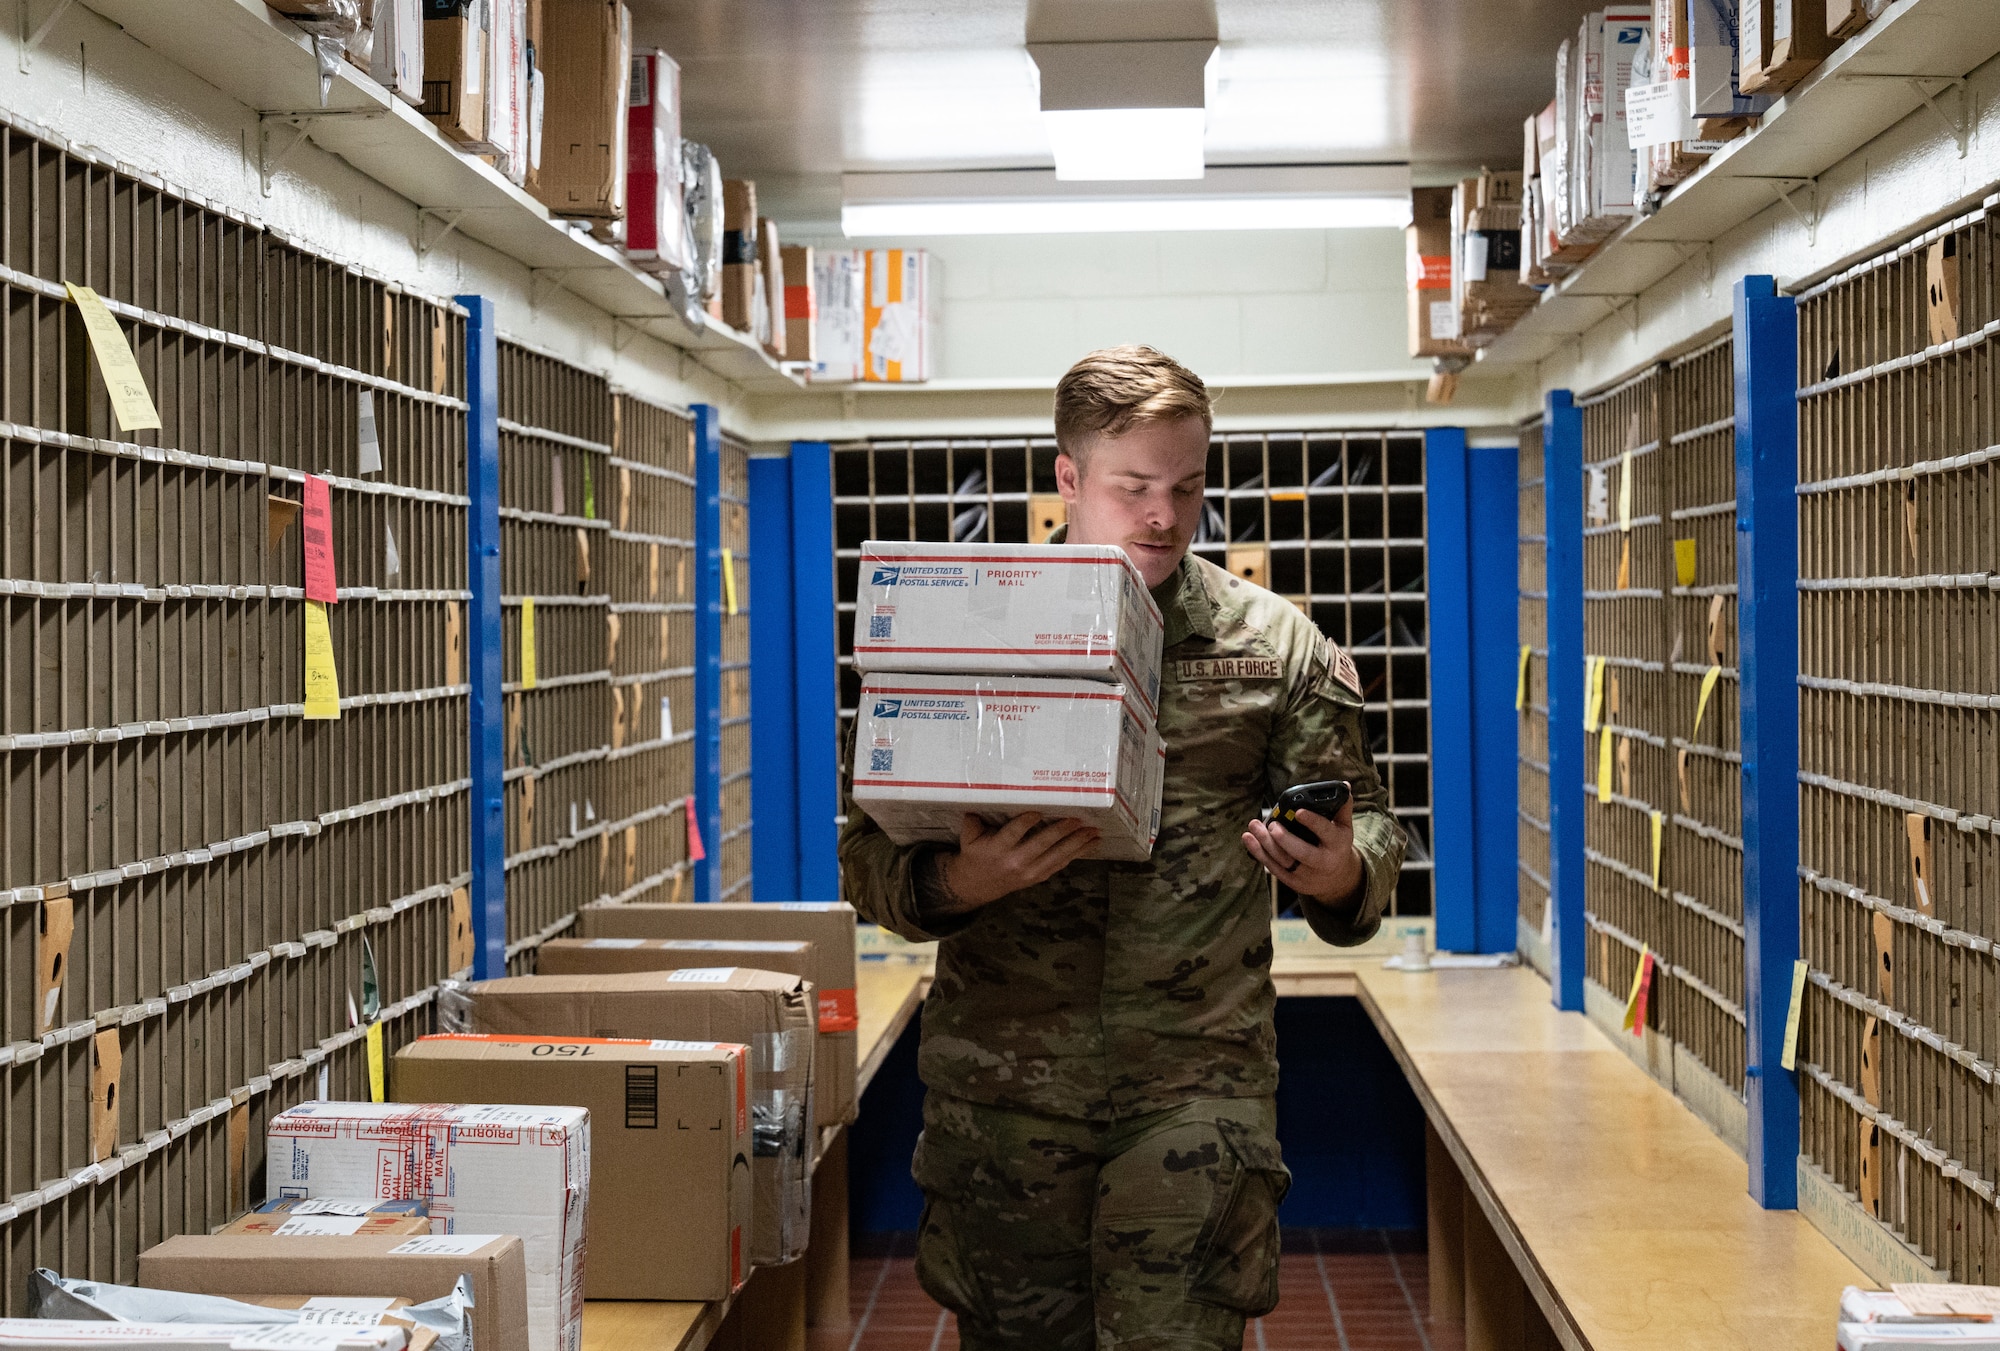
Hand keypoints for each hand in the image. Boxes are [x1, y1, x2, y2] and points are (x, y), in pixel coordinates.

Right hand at [939, 812, 1100, 910]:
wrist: (978, 885)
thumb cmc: (975, 854)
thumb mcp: (968, 837)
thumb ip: (973, 819)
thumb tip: (984, 796)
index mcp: (997, 849)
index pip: (1012, 834)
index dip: (1025, 823)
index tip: (1038, 811)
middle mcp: (1015, 862)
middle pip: (1040, 845)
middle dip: (1060, 831)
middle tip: (1077, 819)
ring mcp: (1029, 872)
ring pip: (1056, 856)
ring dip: (1076, 843)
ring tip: (1092, 831)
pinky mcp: (1039, 876)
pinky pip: (1060, 864)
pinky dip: (1077, 854)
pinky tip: (1091, 844)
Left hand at [1242, 798, 1364, 906]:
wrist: (1337, 879)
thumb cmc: (1336, 845)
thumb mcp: (1344, 828)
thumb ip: (1342, 807)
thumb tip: (1344, 785)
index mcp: (1337, 844)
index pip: (1325, 832)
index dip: (1313, 822)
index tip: (1298, 812)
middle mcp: (1323, 861)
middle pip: (1302, 853)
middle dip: (1284, 839)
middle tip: (1272, 825)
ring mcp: (1307, 875)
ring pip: (1284, 861)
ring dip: (1265, 844)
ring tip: (1254, 826)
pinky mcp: (1293, 882)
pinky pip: (1274, 868)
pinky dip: (1259, 854)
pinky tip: (1248, 839)